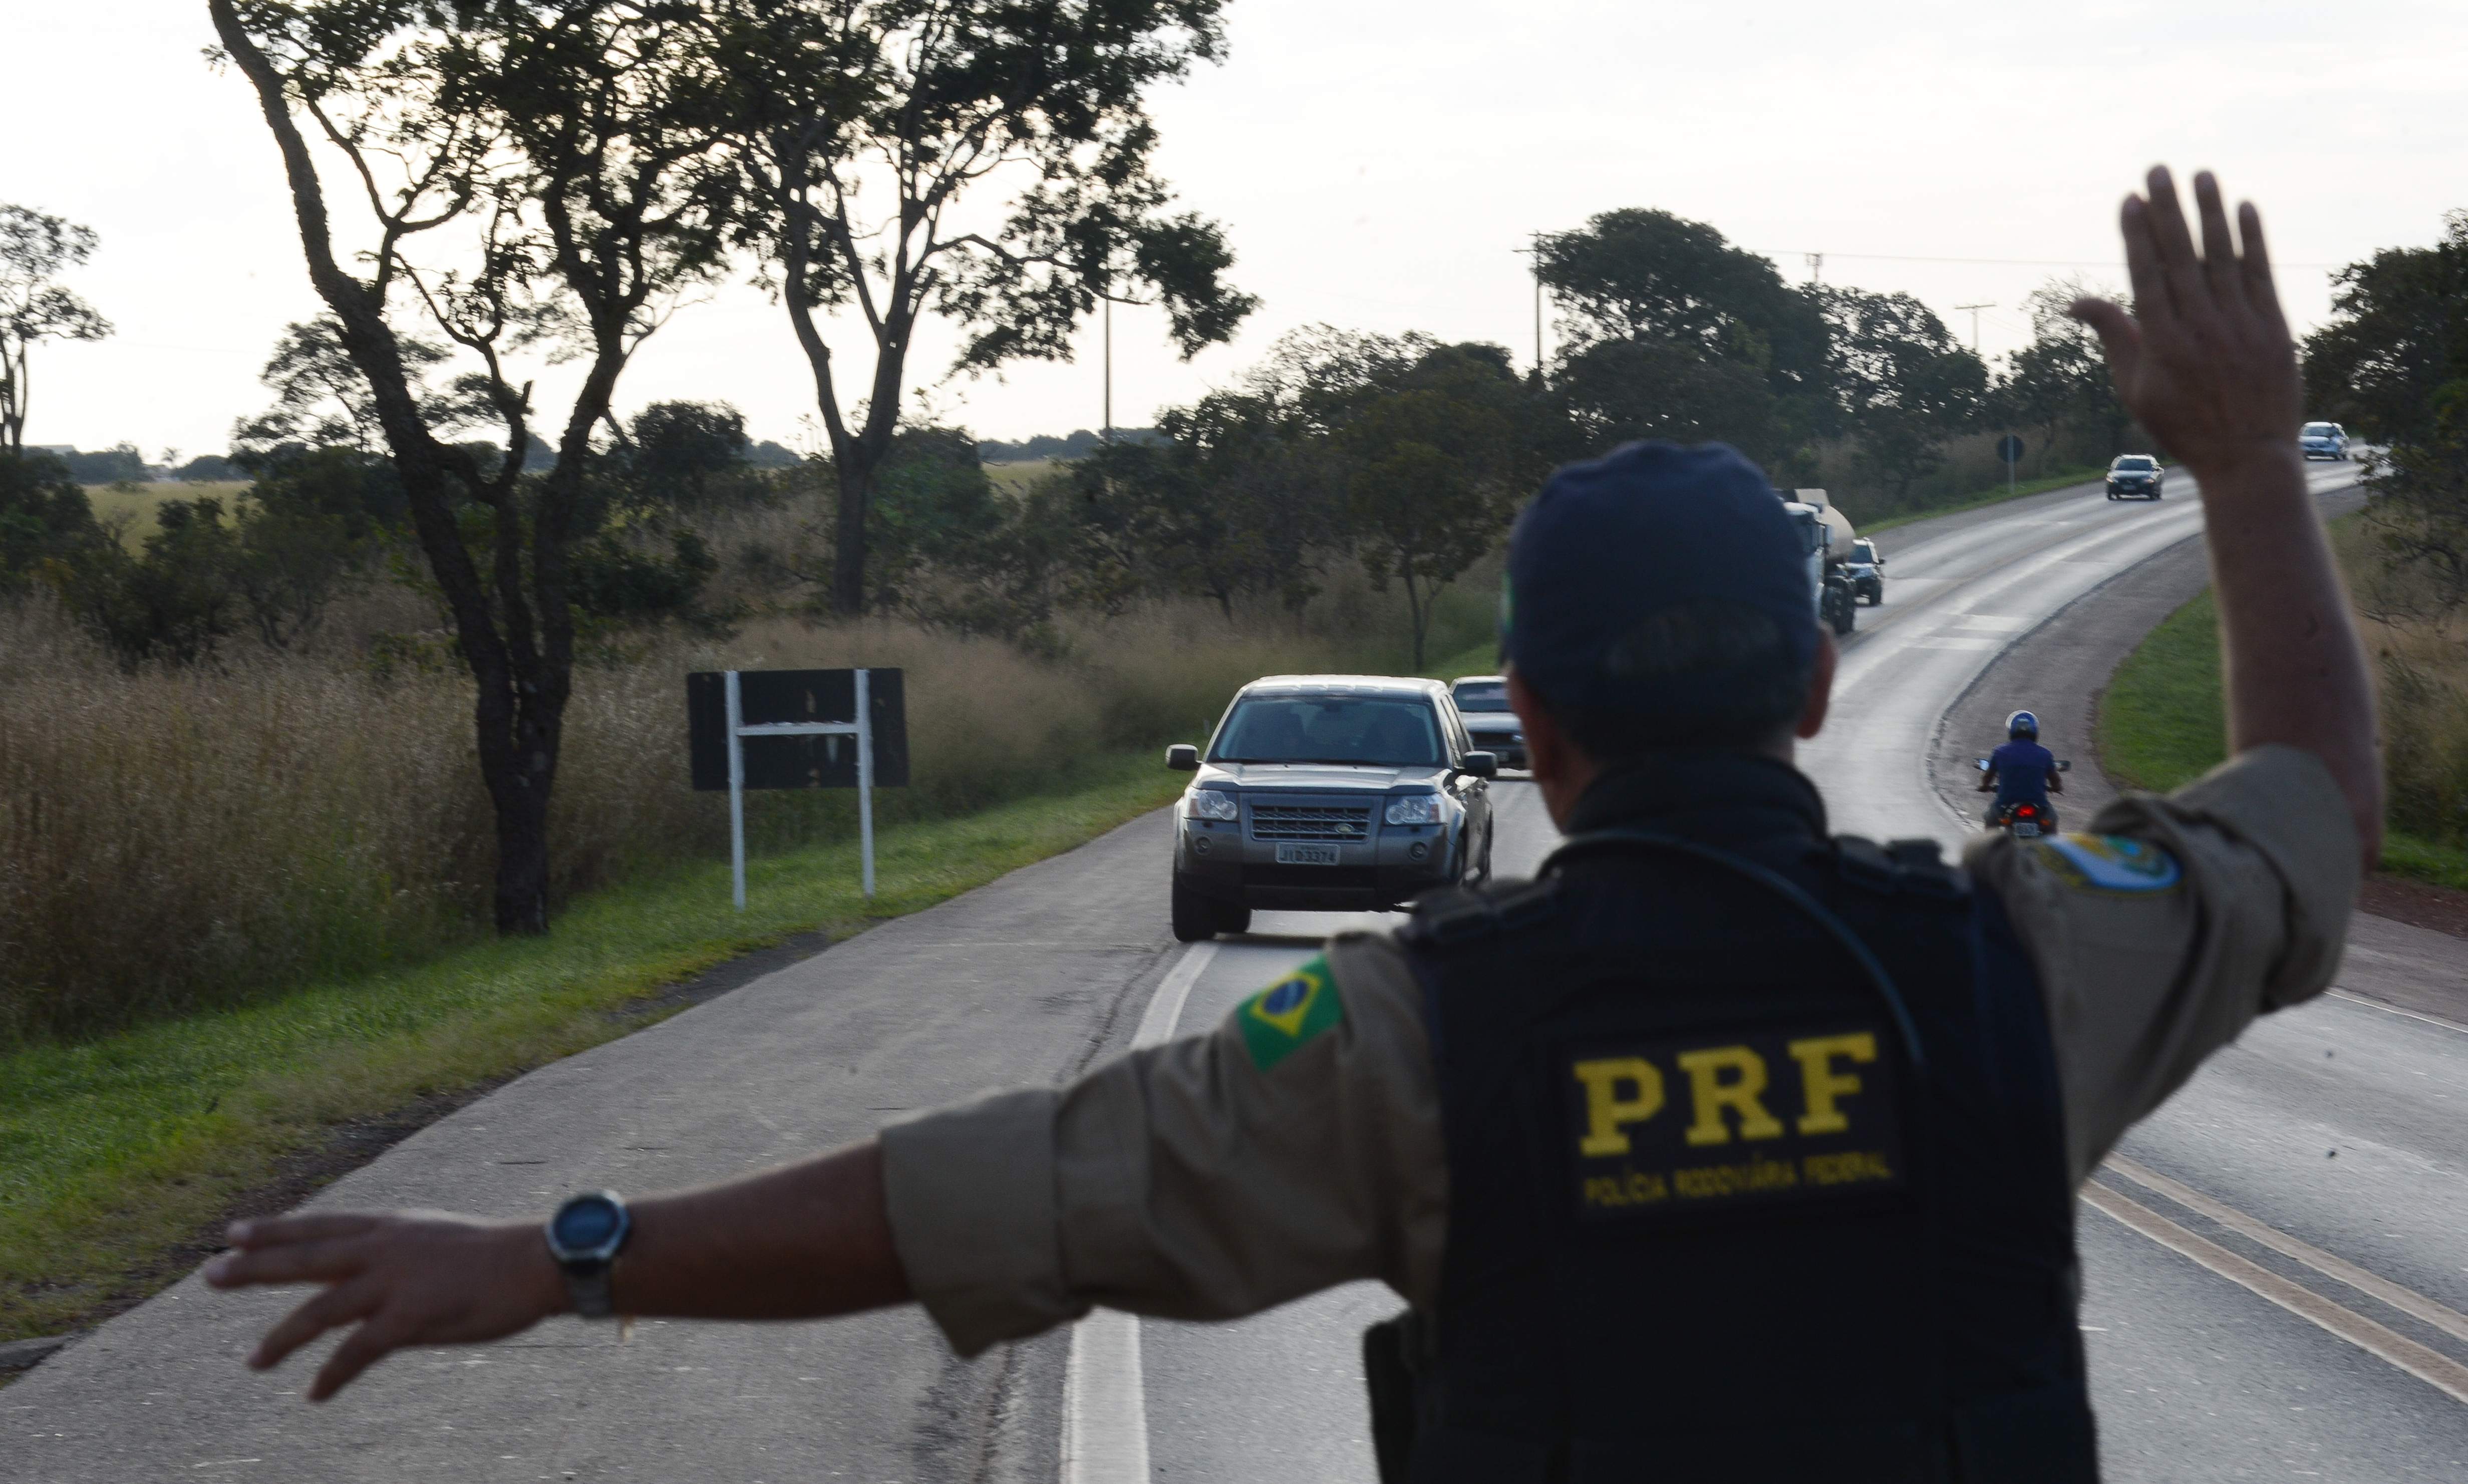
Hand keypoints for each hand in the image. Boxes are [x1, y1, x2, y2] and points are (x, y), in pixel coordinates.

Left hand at [205, 1211, 564, 1400]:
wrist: (537, 1262)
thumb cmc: (497, 1254)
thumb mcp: (438, 1238)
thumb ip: (402, 1251)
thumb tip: (376, 1269)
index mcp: (391, 1226)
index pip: (320, 1225)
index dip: (274, 1228)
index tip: (233, 1232)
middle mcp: (384, 1249)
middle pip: (303, 1257)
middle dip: (253, 1267)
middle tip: (210, 1275)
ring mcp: (394, 1283)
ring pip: (319, 1310)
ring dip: (281, 1339)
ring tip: (253, 1362)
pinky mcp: (409, 1318)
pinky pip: (356, 1353)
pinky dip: (332, 1375)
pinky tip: (315, 1394)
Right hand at [2070, 167, 2303, 480]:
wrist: (2248, 457)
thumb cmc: (2183, 426)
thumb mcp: (2135, 388)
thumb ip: (2113, 337)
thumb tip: (2077, 303)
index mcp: (2161, 344)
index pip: (2146, 275)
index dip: (2138, 234)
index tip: (2131, 200)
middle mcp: (2200, 328)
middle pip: (2181, 257)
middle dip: (2168, 210)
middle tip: (2159, 171)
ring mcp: (2239, 325)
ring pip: (2221, 257)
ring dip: (2210, 212)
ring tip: (2201, 175)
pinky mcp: (2273, 327)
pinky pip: (2260, 274)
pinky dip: (2253, 239)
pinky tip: (2244, 208)